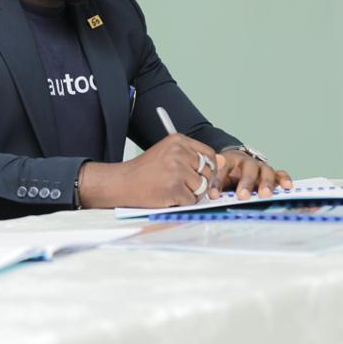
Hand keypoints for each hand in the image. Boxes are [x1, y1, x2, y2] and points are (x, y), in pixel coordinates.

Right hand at [79, 133, 219, 207]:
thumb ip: (193, 156)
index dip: (207, 168)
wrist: (121, 182)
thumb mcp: (167, 154)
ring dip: (189, 193)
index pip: (208, 154)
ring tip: (170, 189)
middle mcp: (179, 153)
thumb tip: (221, 161)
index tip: (197, 174)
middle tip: (177, 183)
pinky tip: (166, 196)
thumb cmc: (143, 171)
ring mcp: (178, 171)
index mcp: (177, 141)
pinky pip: (191, 200)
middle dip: (197, 182)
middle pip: (207, 172)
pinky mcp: (175, 188)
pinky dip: (180, 203)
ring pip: (201, 188)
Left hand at [214, 151, 292, 199]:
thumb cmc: (225, 173)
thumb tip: (208, 195)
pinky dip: (284, 179)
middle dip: (246, 183)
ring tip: (264, 195)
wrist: (235, 162)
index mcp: (228, 160)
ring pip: (266, 171)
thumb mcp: (216, 176)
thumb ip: (213, 184)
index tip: (213, 195)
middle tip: (242, 196)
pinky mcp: (272, 173)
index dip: (218, 182)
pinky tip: (287, 187)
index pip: (223, 168)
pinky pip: (280, 174)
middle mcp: (246, 162)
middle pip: (249, 169)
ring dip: (265, 183)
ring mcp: (260, 167)